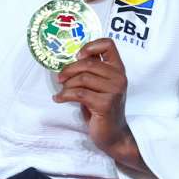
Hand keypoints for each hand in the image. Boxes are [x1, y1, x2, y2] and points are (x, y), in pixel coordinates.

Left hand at [54, 37, 142, 170]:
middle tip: (60, 78)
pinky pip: (78, 93)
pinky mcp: (105, 104)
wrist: (113, 135)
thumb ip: (92, 71)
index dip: (90, 46)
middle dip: (69, 69)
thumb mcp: (99, 86)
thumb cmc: (102, 109)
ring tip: (62, 91)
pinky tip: (58, 99)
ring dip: (66, 85)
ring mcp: (114, 91)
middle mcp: (119, 77)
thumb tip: (72, 58)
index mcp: (118, 69)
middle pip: (88, 62)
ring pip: (82, 78)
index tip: (78, 56)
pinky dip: (64, 95)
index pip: (108, 44)